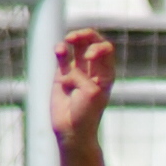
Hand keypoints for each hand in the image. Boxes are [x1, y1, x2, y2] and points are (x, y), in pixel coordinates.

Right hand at [52, 28, 115, 148]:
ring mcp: (77, 71)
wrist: (72, 130)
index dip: (97, 46)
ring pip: (77, 46)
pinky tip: (59, 50)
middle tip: (75, 37)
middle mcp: (93, 70)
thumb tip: (67, 67)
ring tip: (67, 41)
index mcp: (106, 74)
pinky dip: (60, 49)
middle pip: (92, 42)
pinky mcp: (62, 75)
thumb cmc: (87, 114)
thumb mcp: (91, 92)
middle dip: (85, 35)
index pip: (106, 49)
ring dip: (73, 38)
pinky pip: (61, 56)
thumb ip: (82, 74)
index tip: (88, 57)